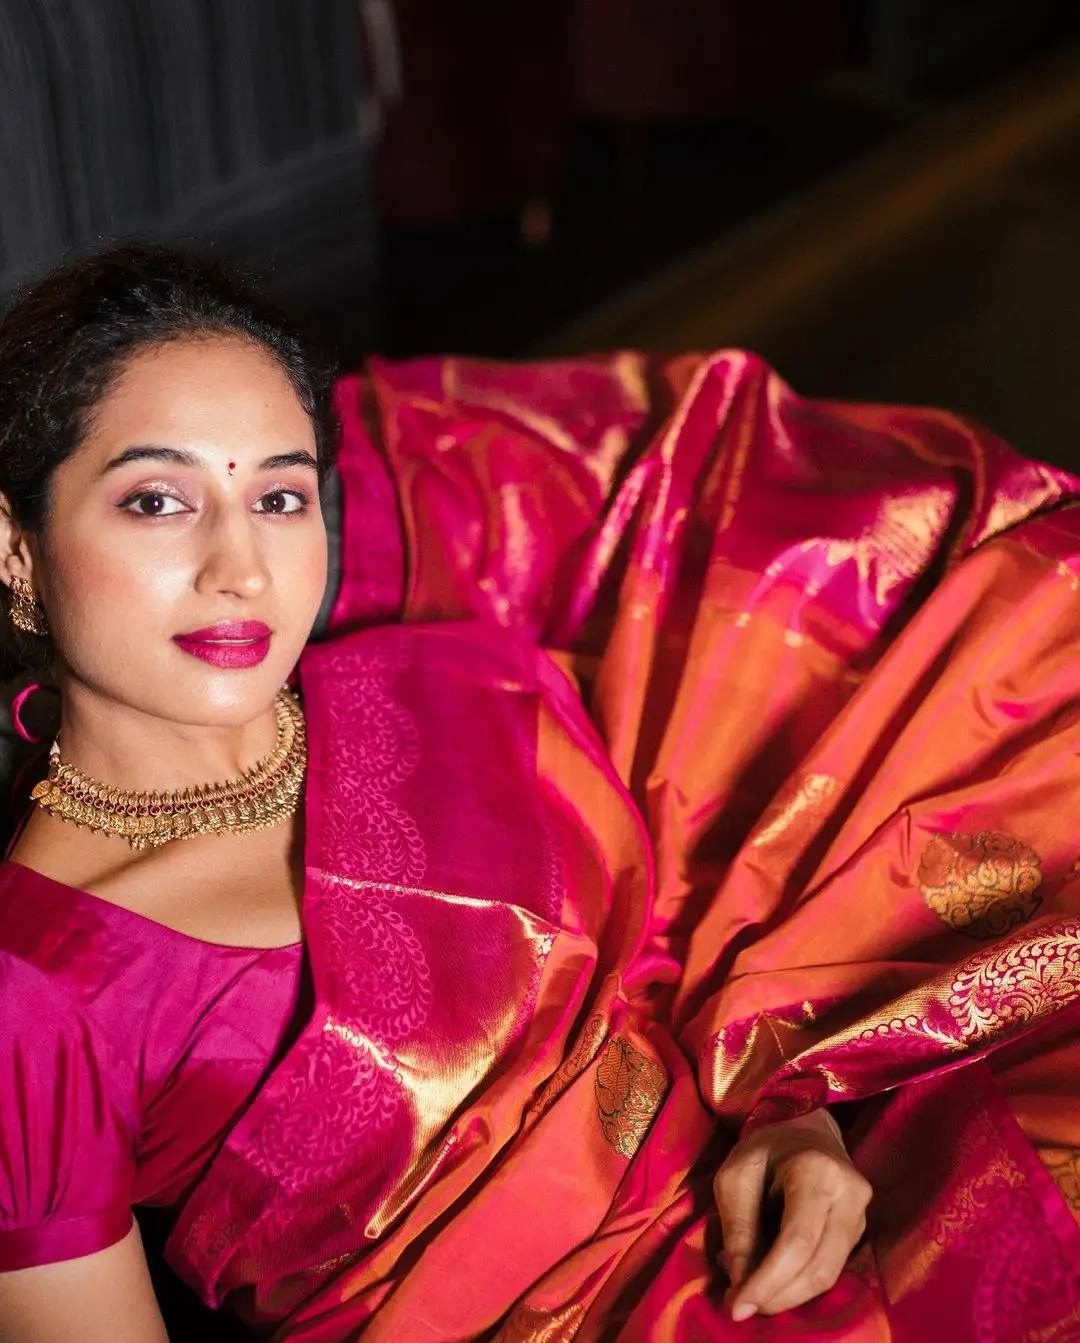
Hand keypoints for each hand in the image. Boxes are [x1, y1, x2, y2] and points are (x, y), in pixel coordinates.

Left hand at [714, 1108, 870, 1321]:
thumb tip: (741, 1284)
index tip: (736, 1307)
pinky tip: (772, 1278)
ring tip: (751, 1292)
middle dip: (778, 1295)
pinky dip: (799, 1282)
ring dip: (788, 1294)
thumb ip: (738, 1229)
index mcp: (817, 1172)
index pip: (798, 1241)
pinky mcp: (859, 1228)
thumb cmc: (764, 1147)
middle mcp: (850, 1194)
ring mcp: (861, 1212)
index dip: (768, 1281)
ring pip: (829, 1274)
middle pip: (819, 1267)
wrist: (803, 1123)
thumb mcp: (736, 1176)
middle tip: (740, 1304)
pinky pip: (832, 1267)